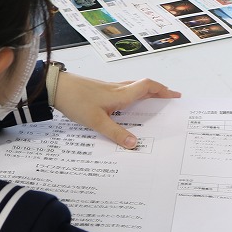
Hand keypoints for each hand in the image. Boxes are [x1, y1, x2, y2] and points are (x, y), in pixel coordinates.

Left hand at [53, 73, 180, 148]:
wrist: (56, 87)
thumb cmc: (76, 101)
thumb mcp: (96, 121)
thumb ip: (116, 133)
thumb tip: (135, 145)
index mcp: (120, 94)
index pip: (147, 87)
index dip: (162, 90)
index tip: (175, 95)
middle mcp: (117, 89)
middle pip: (143, 86)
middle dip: (158, 92)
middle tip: (169, 100)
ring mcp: (108, 88)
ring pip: (133, 88)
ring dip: (146, 93)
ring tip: (153, 103)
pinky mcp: (100, 91)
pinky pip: (124, 91)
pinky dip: (134, 96)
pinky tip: (128, 106)